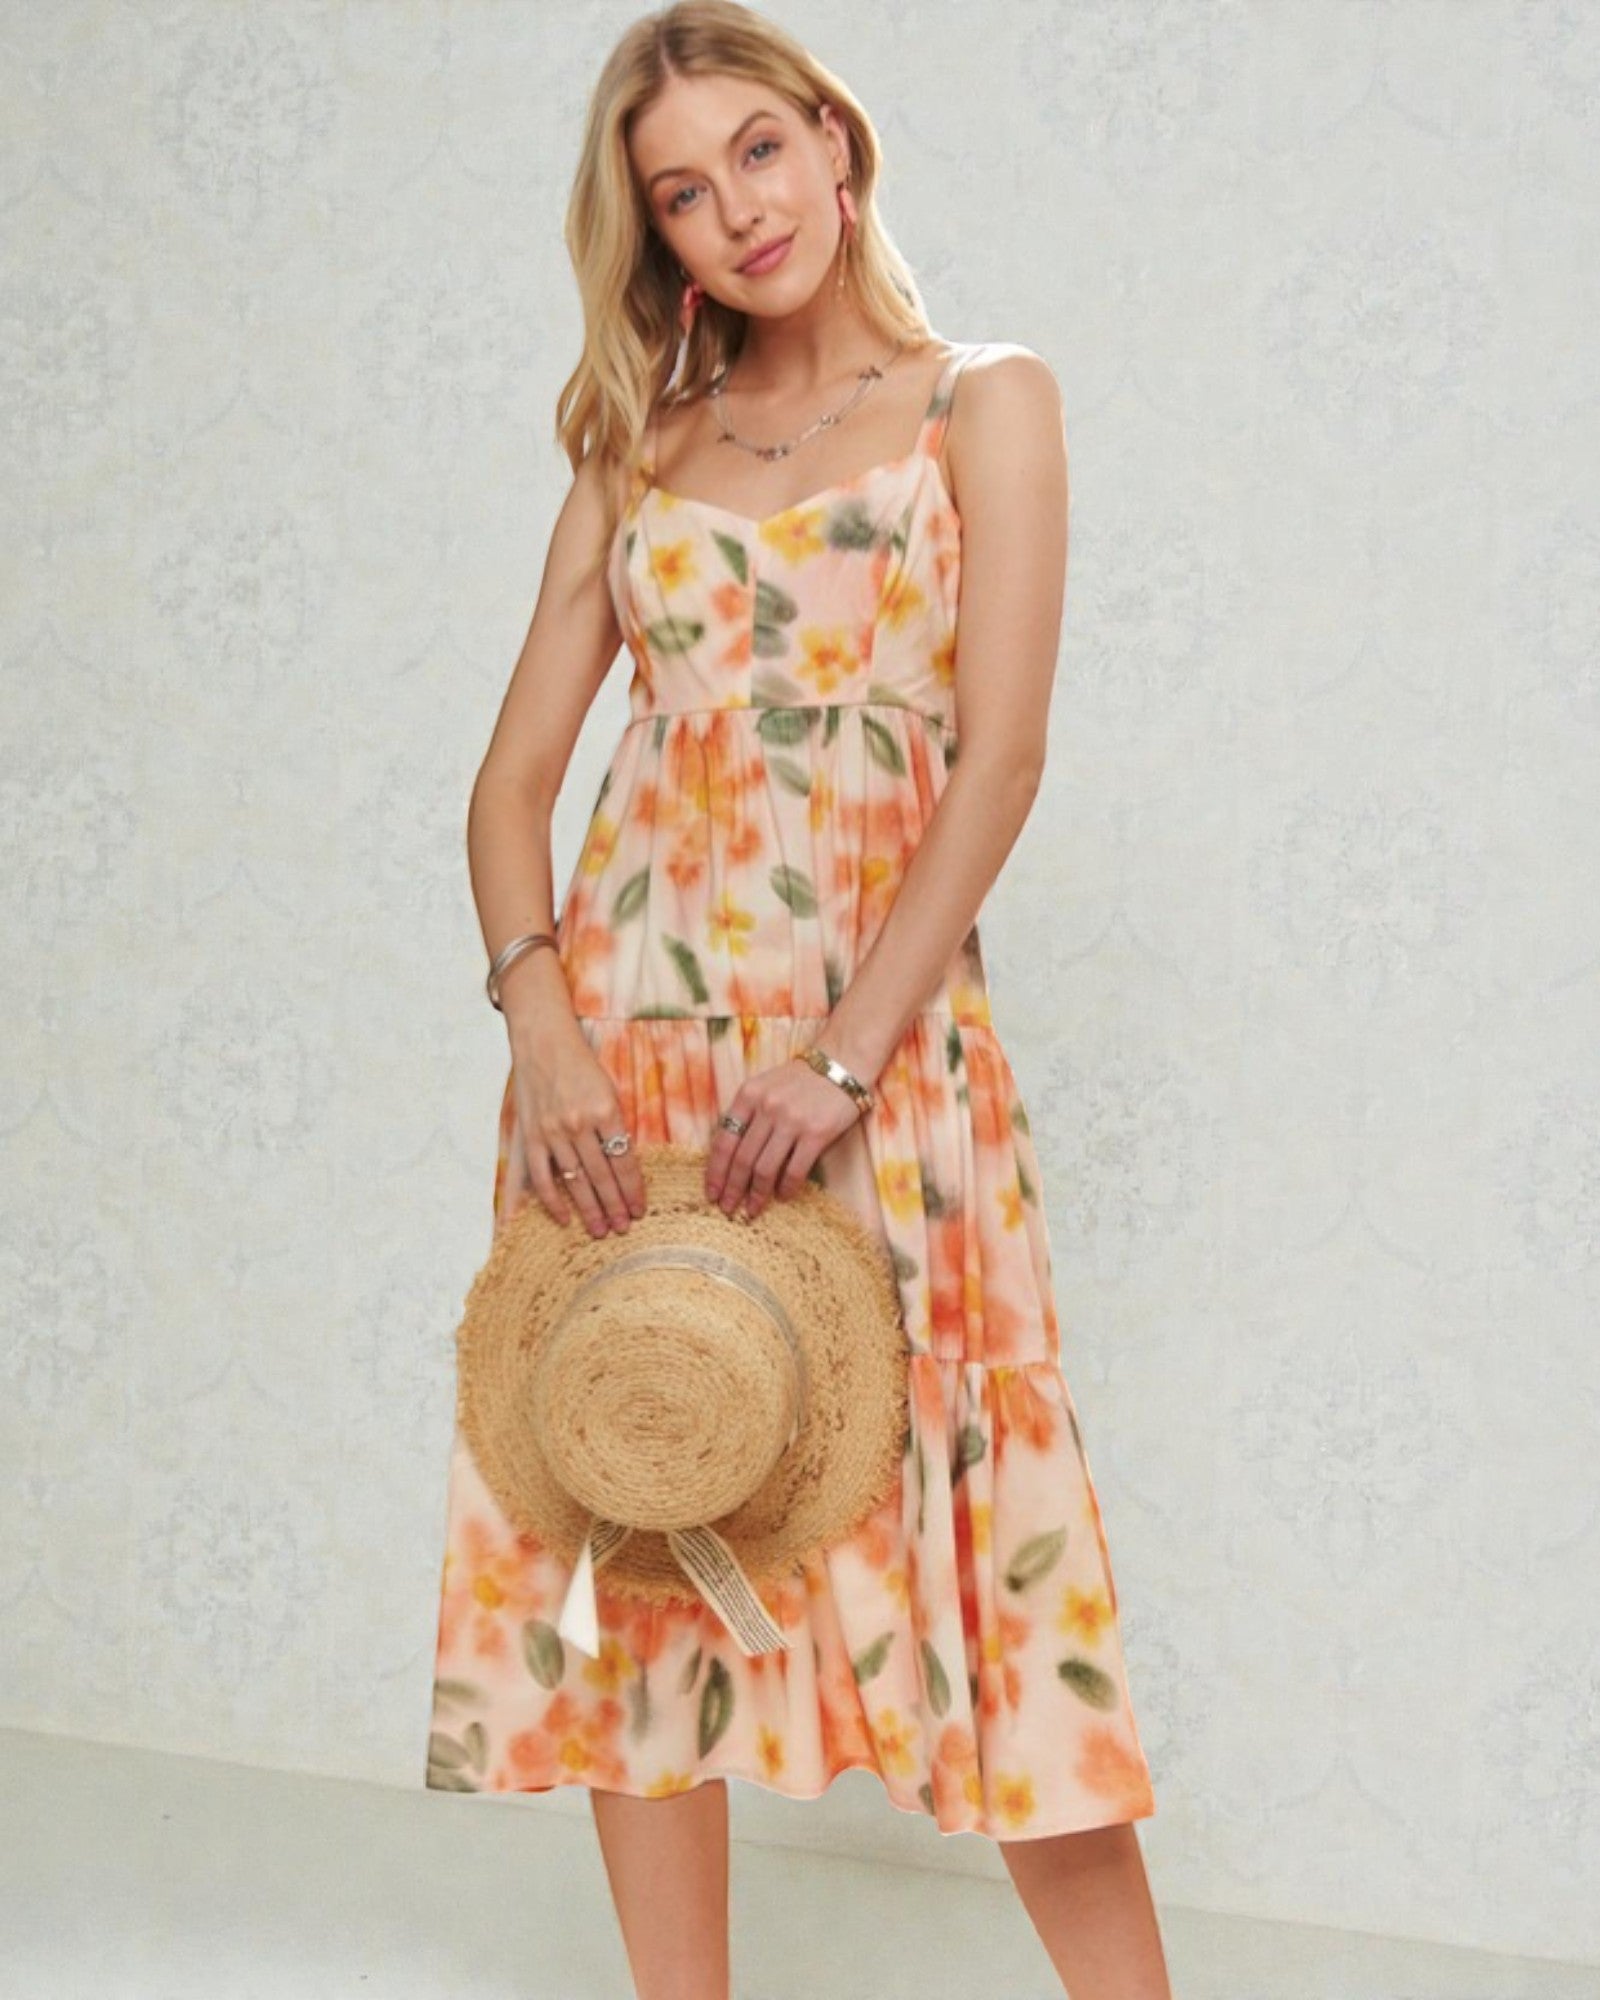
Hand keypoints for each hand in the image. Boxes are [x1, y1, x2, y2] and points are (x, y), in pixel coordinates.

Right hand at [502, 1031, 646, 1238]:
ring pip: (574, 1181)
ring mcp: (552, 1131)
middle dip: (615, 1206)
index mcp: (605, 1110)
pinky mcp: (531, 1135)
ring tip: (600, 1230)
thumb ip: (616, 1126)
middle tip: (623, 1228)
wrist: (543, 1041)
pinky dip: (552, 1201)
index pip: (624, 1161)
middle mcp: (579, 1123)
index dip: (633, 1190)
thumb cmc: (581, 1065)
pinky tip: (564, 1219)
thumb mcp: (610, 1090)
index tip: (640, 1210)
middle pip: (602, 1176)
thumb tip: (625, 1165)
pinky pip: (541, 1177)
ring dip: (589, 1209)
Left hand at [705, 1055, 866, 1222]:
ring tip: (753, 1209)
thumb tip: (729, 1158)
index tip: (711, 1193)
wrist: (841, 1064)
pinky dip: (786, 1188)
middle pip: (742, 1159)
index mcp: (748, 1095)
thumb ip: (746, 1115)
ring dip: (757, 1194)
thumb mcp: (764, 1087)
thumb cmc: (800, 1081)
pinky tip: (783, 1196)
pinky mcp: (816, 1133)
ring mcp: (791, 1121)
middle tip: (728, 1209)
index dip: (715, 1172)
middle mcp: (767, 1107)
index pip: (723, 1141)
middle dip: (732, 1189)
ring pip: (765, 1168)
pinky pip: (795, 1170)